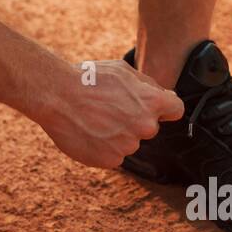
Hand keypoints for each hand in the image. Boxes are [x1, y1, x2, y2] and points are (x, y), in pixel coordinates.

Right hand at [33, 60, 183, 168]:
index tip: (153, 107)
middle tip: (109, 109)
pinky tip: (89, 132)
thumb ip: (149, 85)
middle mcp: (145, 126)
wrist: (55, 96)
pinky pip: (114, 155)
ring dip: (118, 134)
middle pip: (150, 127)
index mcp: (152, 102)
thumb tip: (168, 96)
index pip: (176, 110)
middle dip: (136, 120)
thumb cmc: (88, 79)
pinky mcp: (111, 160)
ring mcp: (128, 146)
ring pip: (130, 142)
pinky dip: (104, 147)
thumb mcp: (122, 71)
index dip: (165, 108)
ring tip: (94, 119)